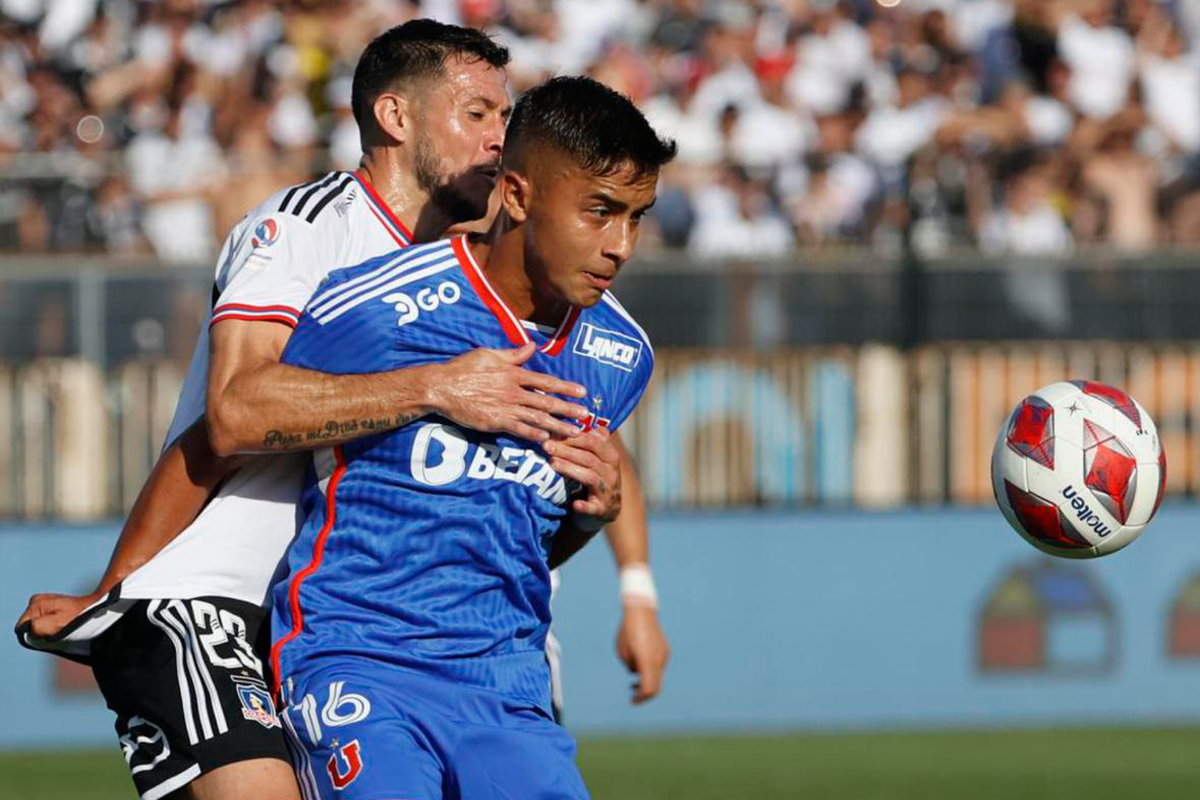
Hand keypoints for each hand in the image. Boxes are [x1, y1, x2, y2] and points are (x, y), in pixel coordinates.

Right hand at [17, 592, 101, 638]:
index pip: (22, 628)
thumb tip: (28, 629)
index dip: (35, 634)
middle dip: (40, 631)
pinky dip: (50, 626)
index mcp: (35, 603)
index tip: (50, 632)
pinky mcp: (49, 606)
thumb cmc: (79, 617)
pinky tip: (62, 624)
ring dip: (46, 629)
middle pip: (28, 626)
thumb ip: (37, 626)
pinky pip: (43, 621)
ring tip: (62, 626)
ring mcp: (42, 603)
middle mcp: (35, 601)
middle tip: (58, 630)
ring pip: (36, 624)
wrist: (96, 607)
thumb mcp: (57, 624)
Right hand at [425, 344, 588, 441]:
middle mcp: (513, 390)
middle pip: (547, 400)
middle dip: (568, 408)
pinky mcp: (495, 421)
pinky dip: (533, 434)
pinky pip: (518, 429)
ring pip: (537, 417)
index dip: (565, 387)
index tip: (582, 392)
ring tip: (574, 431)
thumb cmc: (463, 368)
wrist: (441, 386)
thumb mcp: (489, 354)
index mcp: (514, 373)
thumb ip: (513, 353)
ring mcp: (505, 407)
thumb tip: (531, 346)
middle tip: (586, 415)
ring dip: (557, 425)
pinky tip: (547, 439)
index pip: (546, 380)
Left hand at [543, 427, 620, 523]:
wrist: (605, 510)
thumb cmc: (596, 478)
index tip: (553, 433)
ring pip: (590, 477)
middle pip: (589, 457)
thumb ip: (590, 441)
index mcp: (610, 456)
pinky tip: (575, 504)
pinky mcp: (602, 509)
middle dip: (567, 450)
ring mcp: (608, 491)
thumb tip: (575, 418)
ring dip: (570, 469)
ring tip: (552, 463)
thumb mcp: (597, 458)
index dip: (573, 436)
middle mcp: (612, 472)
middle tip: (546, 446)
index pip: (593, 441)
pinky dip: (585, 506)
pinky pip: (594, 507)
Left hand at [616, 603, 669, 703]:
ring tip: (633, 683)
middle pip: (656, 687)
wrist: (641, 611)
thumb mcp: (622, 651)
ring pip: (657, 675)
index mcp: (647, 661)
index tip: (632, 700)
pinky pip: (659, 665)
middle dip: (644, 694)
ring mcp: (664, 654)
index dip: (641, 699)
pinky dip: (650, 671)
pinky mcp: (665, 649)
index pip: (648, 689)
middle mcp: (659, 660)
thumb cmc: (628, 631)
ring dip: (647, 681)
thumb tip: (637, 673)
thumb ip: (630, 666)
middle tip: (633, 696)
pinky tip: (639, 665)